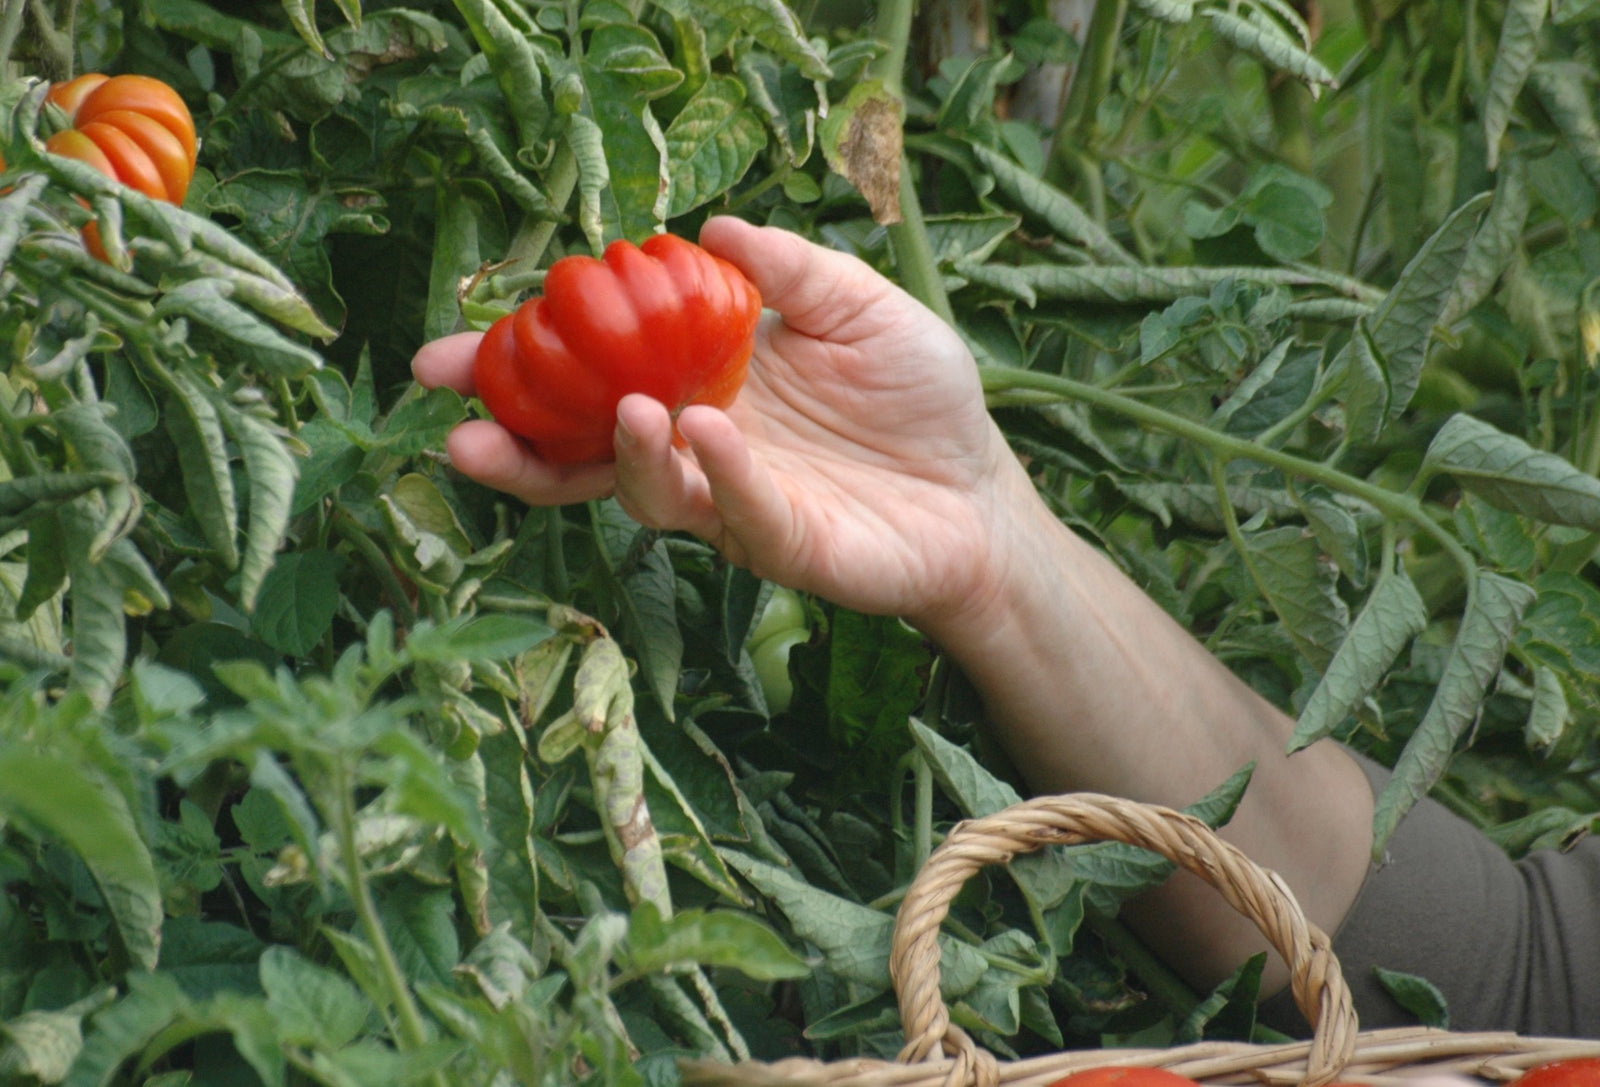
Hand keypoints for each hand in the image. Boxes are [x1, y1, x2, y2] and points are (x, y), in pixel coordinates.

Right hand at [412, 217, 1028, 627]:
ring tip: (627, 408)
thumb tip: (707, 227)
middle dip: (518, 443)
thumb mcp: (858, 304)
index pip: (596, 375)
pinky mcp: (780, 542)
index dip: (526, 364)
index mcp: (701, 384)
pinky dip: (714, 472)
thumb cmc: (919, 398)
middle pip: (586, 451)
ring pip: (645, 492)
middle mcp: (697, 447)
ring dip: (620, 454)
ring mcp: (732, 502)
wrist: (980, 491)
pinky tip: (705, 431)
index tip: (453, 352)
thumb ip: (788, 267)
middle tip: (459, 426)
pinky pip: (733, 509)